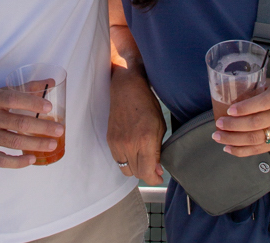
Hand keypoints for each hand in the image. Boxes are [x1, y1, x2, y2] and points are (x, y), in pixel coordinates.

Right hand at [0, 88, 62, 167]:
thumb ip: (24, 89)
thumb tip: (50, 81)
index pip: (13, 99)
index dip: (31, 103)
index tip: (49, 107)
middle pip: (17, 123)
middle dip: (41, 127)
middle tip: (59, 130)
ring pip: (13, 142)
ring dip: (35, 144)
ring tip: (52, 144)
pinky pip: (0, 160)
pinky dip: (17, 162)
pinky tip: (32, 159)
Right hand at [107, 67, 165, 184]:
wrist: (126, 90)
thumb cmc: (147, 105)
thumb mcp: (160, 127)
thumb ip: (158, 151)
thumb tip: (157, 170)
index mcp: (145, 140)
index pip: (147, 172)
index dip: (154, 178)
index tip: (158, 177)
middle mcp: (129, 144)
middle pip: (137, 173)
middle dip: (147, 173)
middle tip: (153, 167)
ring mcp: (117, 143)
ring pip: (126, 169)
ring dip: (135, 168)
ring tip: (143, 159)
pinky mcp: (110, 141)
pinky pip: (118, 160)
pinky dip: (126, 160)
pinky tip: (133, 151)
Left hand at [211, 79, 269, 155]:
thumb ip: (255, 88)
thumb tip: (228, 91)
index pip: (261, 103)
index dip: (244, 108)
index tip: (228, 110)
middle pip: (256, 124)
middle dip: (234, 126)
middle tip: (218, 124)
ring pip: (255, 139)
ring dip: (234, 140)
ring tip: (218, 136)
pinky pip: (259, 149)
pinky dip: (242, 151)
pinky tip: (228, 148)